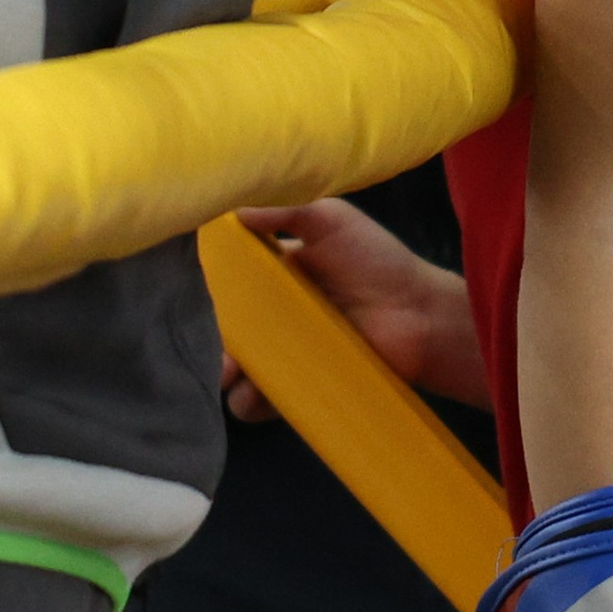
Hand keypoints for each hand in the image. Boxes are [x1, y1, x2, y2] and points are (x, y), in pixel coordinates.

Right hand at [222, 198, 489, 418]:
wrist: (420, 317)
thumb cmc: (379, 261)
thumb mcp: (332, 220)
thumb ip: (286, 209)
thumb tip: (233, 209)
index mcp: (276, 271)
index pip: (228, 280)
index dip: (206, 287)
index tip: (191, 291)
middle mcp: (274, 313)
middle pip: (225, 327)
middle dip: (207, 337)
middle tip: (212, 341)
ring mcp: (285, 352)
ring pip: (236, 368)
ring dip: (224, 374)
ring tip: (232, 371)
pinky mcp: (299, 385)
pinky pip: (261, 401)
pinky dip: (251, 402)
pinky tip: (257, 392)